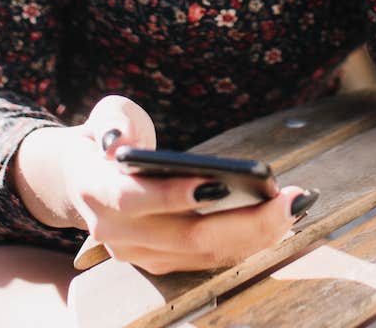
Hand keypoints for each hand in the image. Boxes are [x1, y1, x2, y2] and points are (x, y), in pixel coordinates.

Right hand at [63, 95, 313, 274]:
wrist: (81, 178)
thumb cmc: (105, 135)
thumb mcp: (105, 114)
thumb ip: (112, 121)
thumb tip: (122, 140)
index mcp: (96, 189)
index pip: (135, 200)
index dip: (172, 196)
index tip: (217, 184)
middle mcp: (116, 232)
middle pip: (185, 237)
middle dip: (243, 222)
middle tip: (287, 200)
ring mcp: (140, 253)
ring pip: (202, 254)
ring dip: (255, 235)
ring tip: (295, 206)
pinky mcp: (161, 261)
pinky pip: (208, 258)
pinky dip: (246, 242)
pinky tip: (280, 220)